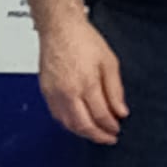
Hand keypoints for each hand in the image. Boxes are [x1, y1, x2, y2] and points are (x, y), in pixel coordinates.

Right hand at [38, 15, 128, 144]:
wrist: (60, 28)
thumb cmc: (83, 40)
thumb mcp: (110, 62)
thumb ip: (115, 90)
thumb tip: (120, 110)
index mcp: (86, 84)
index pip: (101, 115)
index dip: (111, 126)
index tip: (117, 129)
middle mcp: (68, 92)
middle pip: (83, 125)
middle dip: (98, 135)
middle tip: (108, 138)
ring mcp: (54, 93)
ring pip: (68, 124)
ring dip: (83, 132)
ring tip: (95, 133)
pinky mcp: (45, 92)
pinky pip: (57, 115)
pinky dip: (69, 124)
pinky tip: (78, 123)